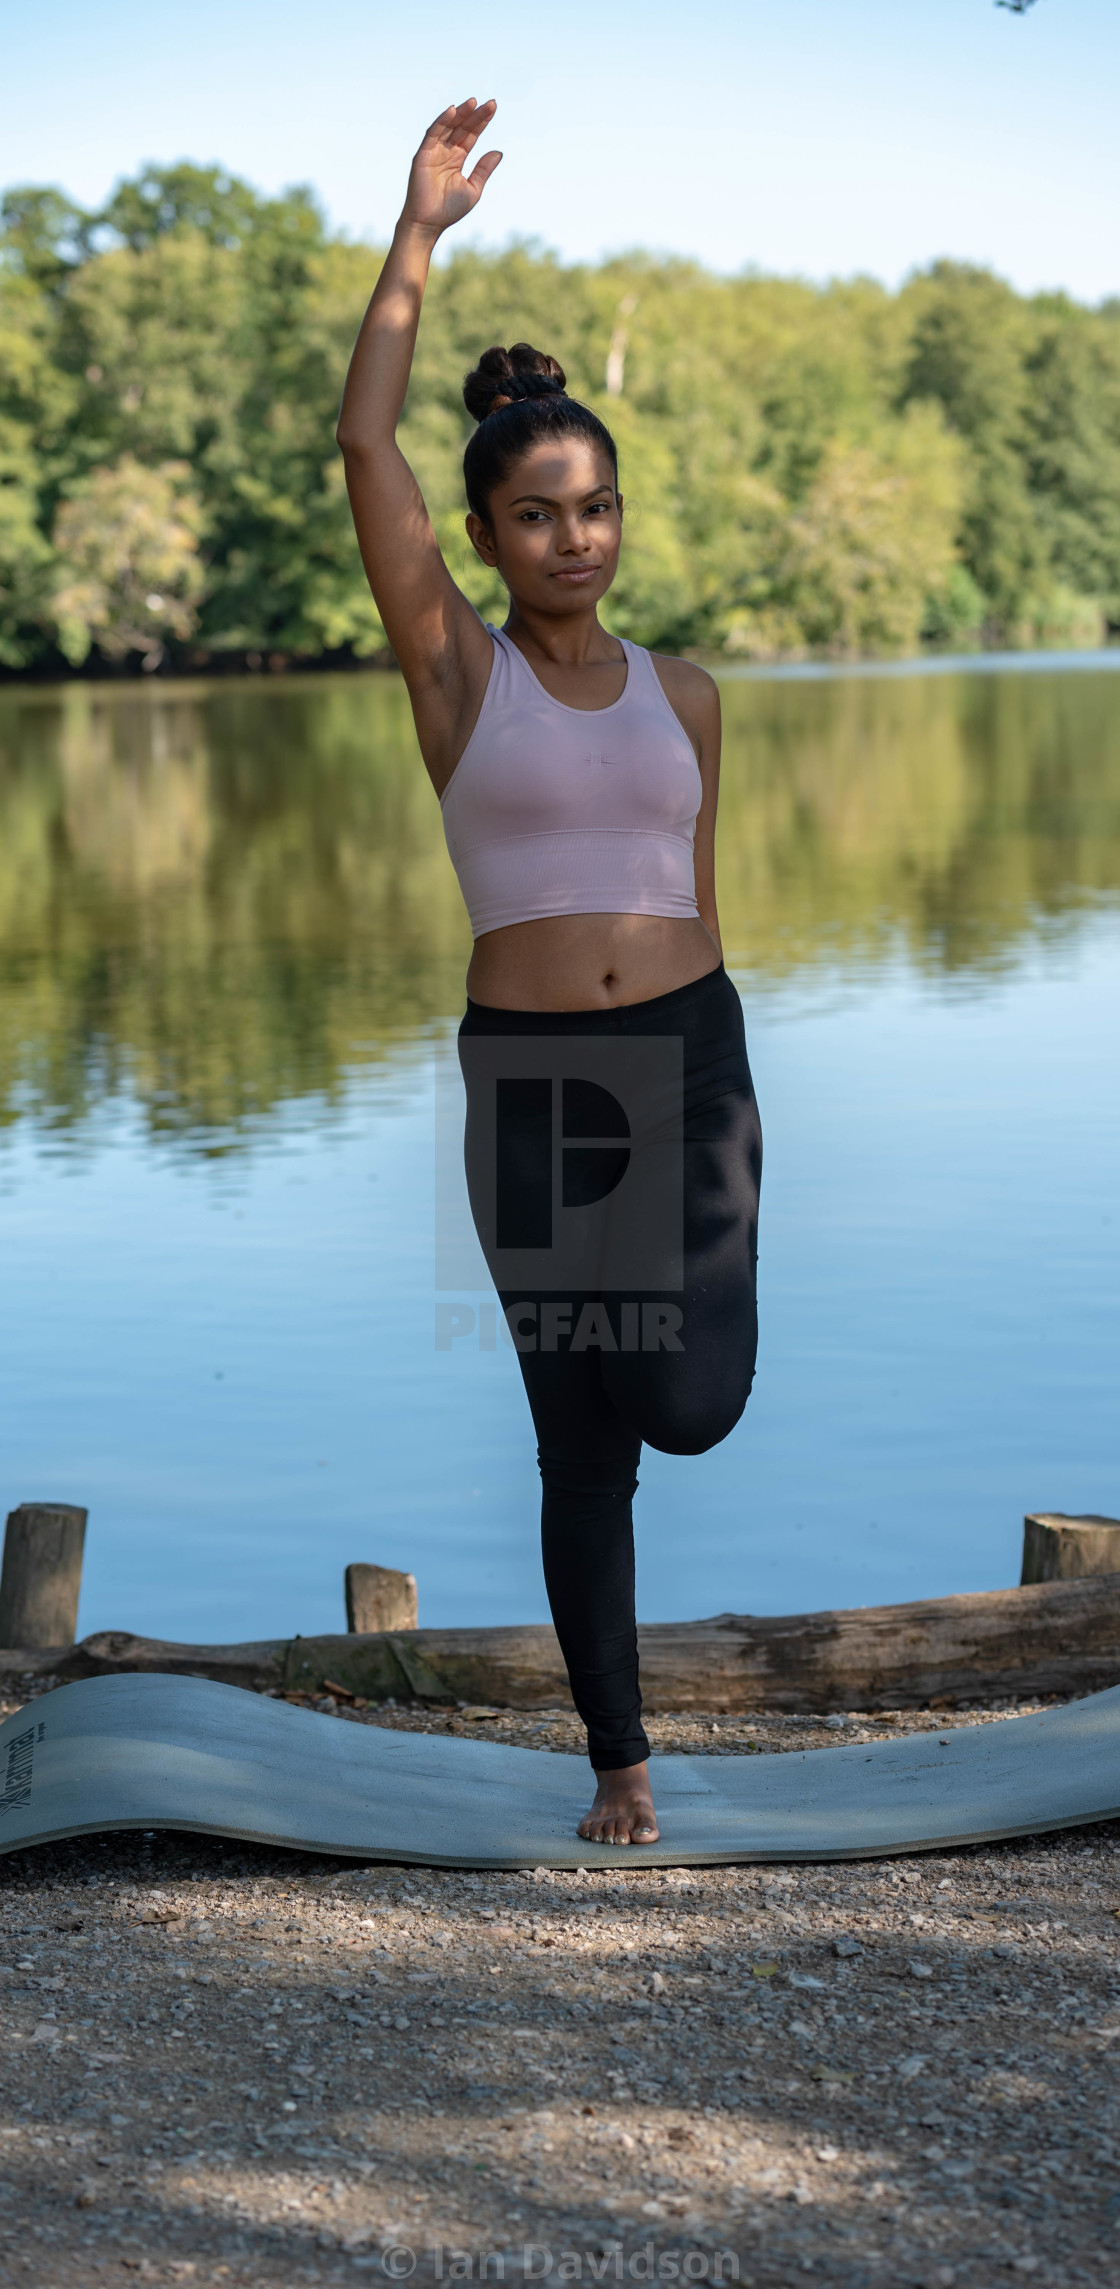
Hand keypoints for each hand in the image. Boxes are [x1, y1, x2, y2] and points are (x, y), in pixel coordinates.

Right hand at [401, 99, 501, 237]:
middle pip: (462, 127)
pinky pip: (433, 133)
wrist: (429, 223)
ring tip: (474, 103)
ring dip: (460, 113)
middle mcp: (446, 151)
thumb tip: (498, 152)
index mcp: (458, 158)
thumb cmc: (449, 209)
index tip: (493, 108)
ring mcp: (434, 151)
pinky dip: (442, 121)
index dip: (482, 122)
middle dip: (475, 115)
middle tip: (490, 104)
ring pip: (449, 126)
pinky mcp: (423, 154)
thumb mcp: (473, 189)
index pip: (471, 135)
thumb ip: (483, 170)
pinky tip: (453, 111)